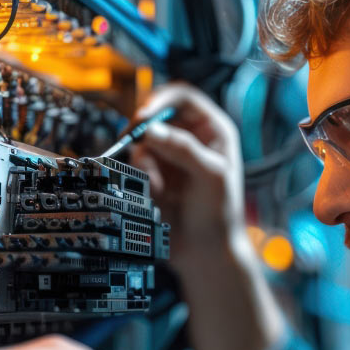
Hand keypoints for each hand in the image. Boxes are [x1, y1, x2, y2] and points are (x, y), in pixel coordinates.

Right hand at [130, 83, 245, 271]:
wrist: (205, 252)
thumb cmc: (219, 213)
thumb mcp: (210, 176)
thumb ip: (183, 149)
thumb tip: (150, 130)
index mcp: (212, 130)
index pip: (183, 97)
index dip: (162, 99)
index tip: (144, 115)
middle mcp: (189, 138)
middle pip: (156, 115)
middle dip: (142, 129)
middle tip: (129, 139)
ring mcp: (169, 156)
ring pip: (141, 141)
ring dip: (144, 161)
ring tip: (157, 186)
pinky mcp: (153, 174)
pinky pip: (136, 163)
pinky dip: (141, 177)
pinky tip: (156, 194)